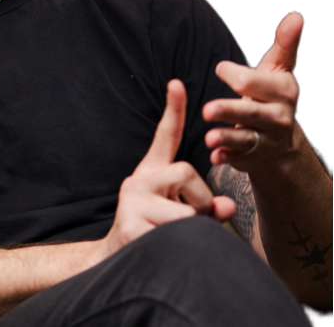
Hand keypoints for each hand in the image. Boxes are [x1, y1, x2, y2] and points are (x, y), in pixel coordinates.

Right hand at [101, 79, 235, 259]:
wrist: (117, 262)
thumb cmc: (155, 233)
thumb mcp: (182, 214)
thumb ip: (207, 206)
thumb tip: (229, 205)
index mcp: (151, 173)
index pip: (165, 137)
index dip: (173, 110)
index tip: (177, 83)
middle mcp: (138, 181)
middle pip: (185, 171)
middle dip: (200, 198)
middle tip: (192, 217)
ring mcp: (132, 203)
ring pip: (185, 210)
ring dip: (193, 227)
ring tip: (178, 236)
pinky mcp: (131, 226)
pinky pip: (176, 233)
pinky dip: (183, 244)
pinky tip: (166, 248)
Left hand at [203, 12, 303, 176]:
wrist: (282, 141)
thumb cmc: (272, 95)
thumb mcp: (278, 69)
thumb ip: (285, 44)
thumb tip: (296, 16)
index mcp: (282, 92)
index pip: (256, 82)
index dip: (237, 75)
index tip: (221, 69)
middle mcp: (278, 117)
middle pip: (251, 113)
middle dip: (229, 111)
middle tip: (207, 110)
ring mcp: (266, 140)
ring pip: (244, 138)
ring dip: (225, 138)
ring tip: (208, 138)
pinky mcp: (253, 158)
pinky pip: (239, 159)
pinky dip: (227, 158)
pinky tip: (214, 156)